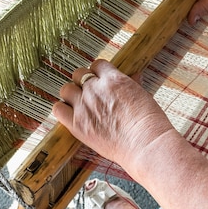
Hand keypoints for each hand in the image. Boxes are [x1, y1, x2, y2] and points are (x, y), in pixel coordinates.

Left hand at [52, 59, 174, 165]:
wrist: (145, 143)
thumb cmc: (149, 122)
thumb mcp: (143, 95)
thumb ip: (133, 84)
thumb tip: (134, 77)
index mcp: (113, 79)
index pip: (97, 65)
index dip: (98, 73)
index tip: (99, 80)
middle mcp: (95, 89)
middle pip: (79, 74)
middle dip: (83, 81)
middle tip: (89, 93)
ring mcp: (84, 106)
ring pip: (66, 89)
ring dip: (71, 95)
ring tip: (79, 104)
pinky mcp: (76, 124)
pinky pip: (58, 109)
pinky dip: (62, 110)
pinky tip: (70, 115)